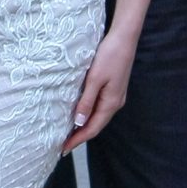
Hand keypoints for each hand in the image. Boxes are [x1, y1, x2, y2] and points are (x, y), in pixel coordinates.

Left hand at [62, 29, 136, 152]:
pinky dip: (88, 114)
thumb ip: (87, 101)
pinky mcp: (113, 88)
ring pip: (98, 117)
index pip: (92, 128)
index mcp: (111, 103)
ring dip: (84, 126)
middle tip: (63, 145)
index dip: (78, 140)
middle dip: (80, 136)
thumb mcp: (95, 79)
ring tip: (69, 132)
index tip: (63, 149)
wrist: (124, 38)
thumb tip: (79, 122)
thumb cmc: (109, 56)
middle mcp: (115, 103)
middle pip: (96, 125)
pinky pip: (99, 107)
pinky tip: (80, 113)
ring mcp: (115, 96)